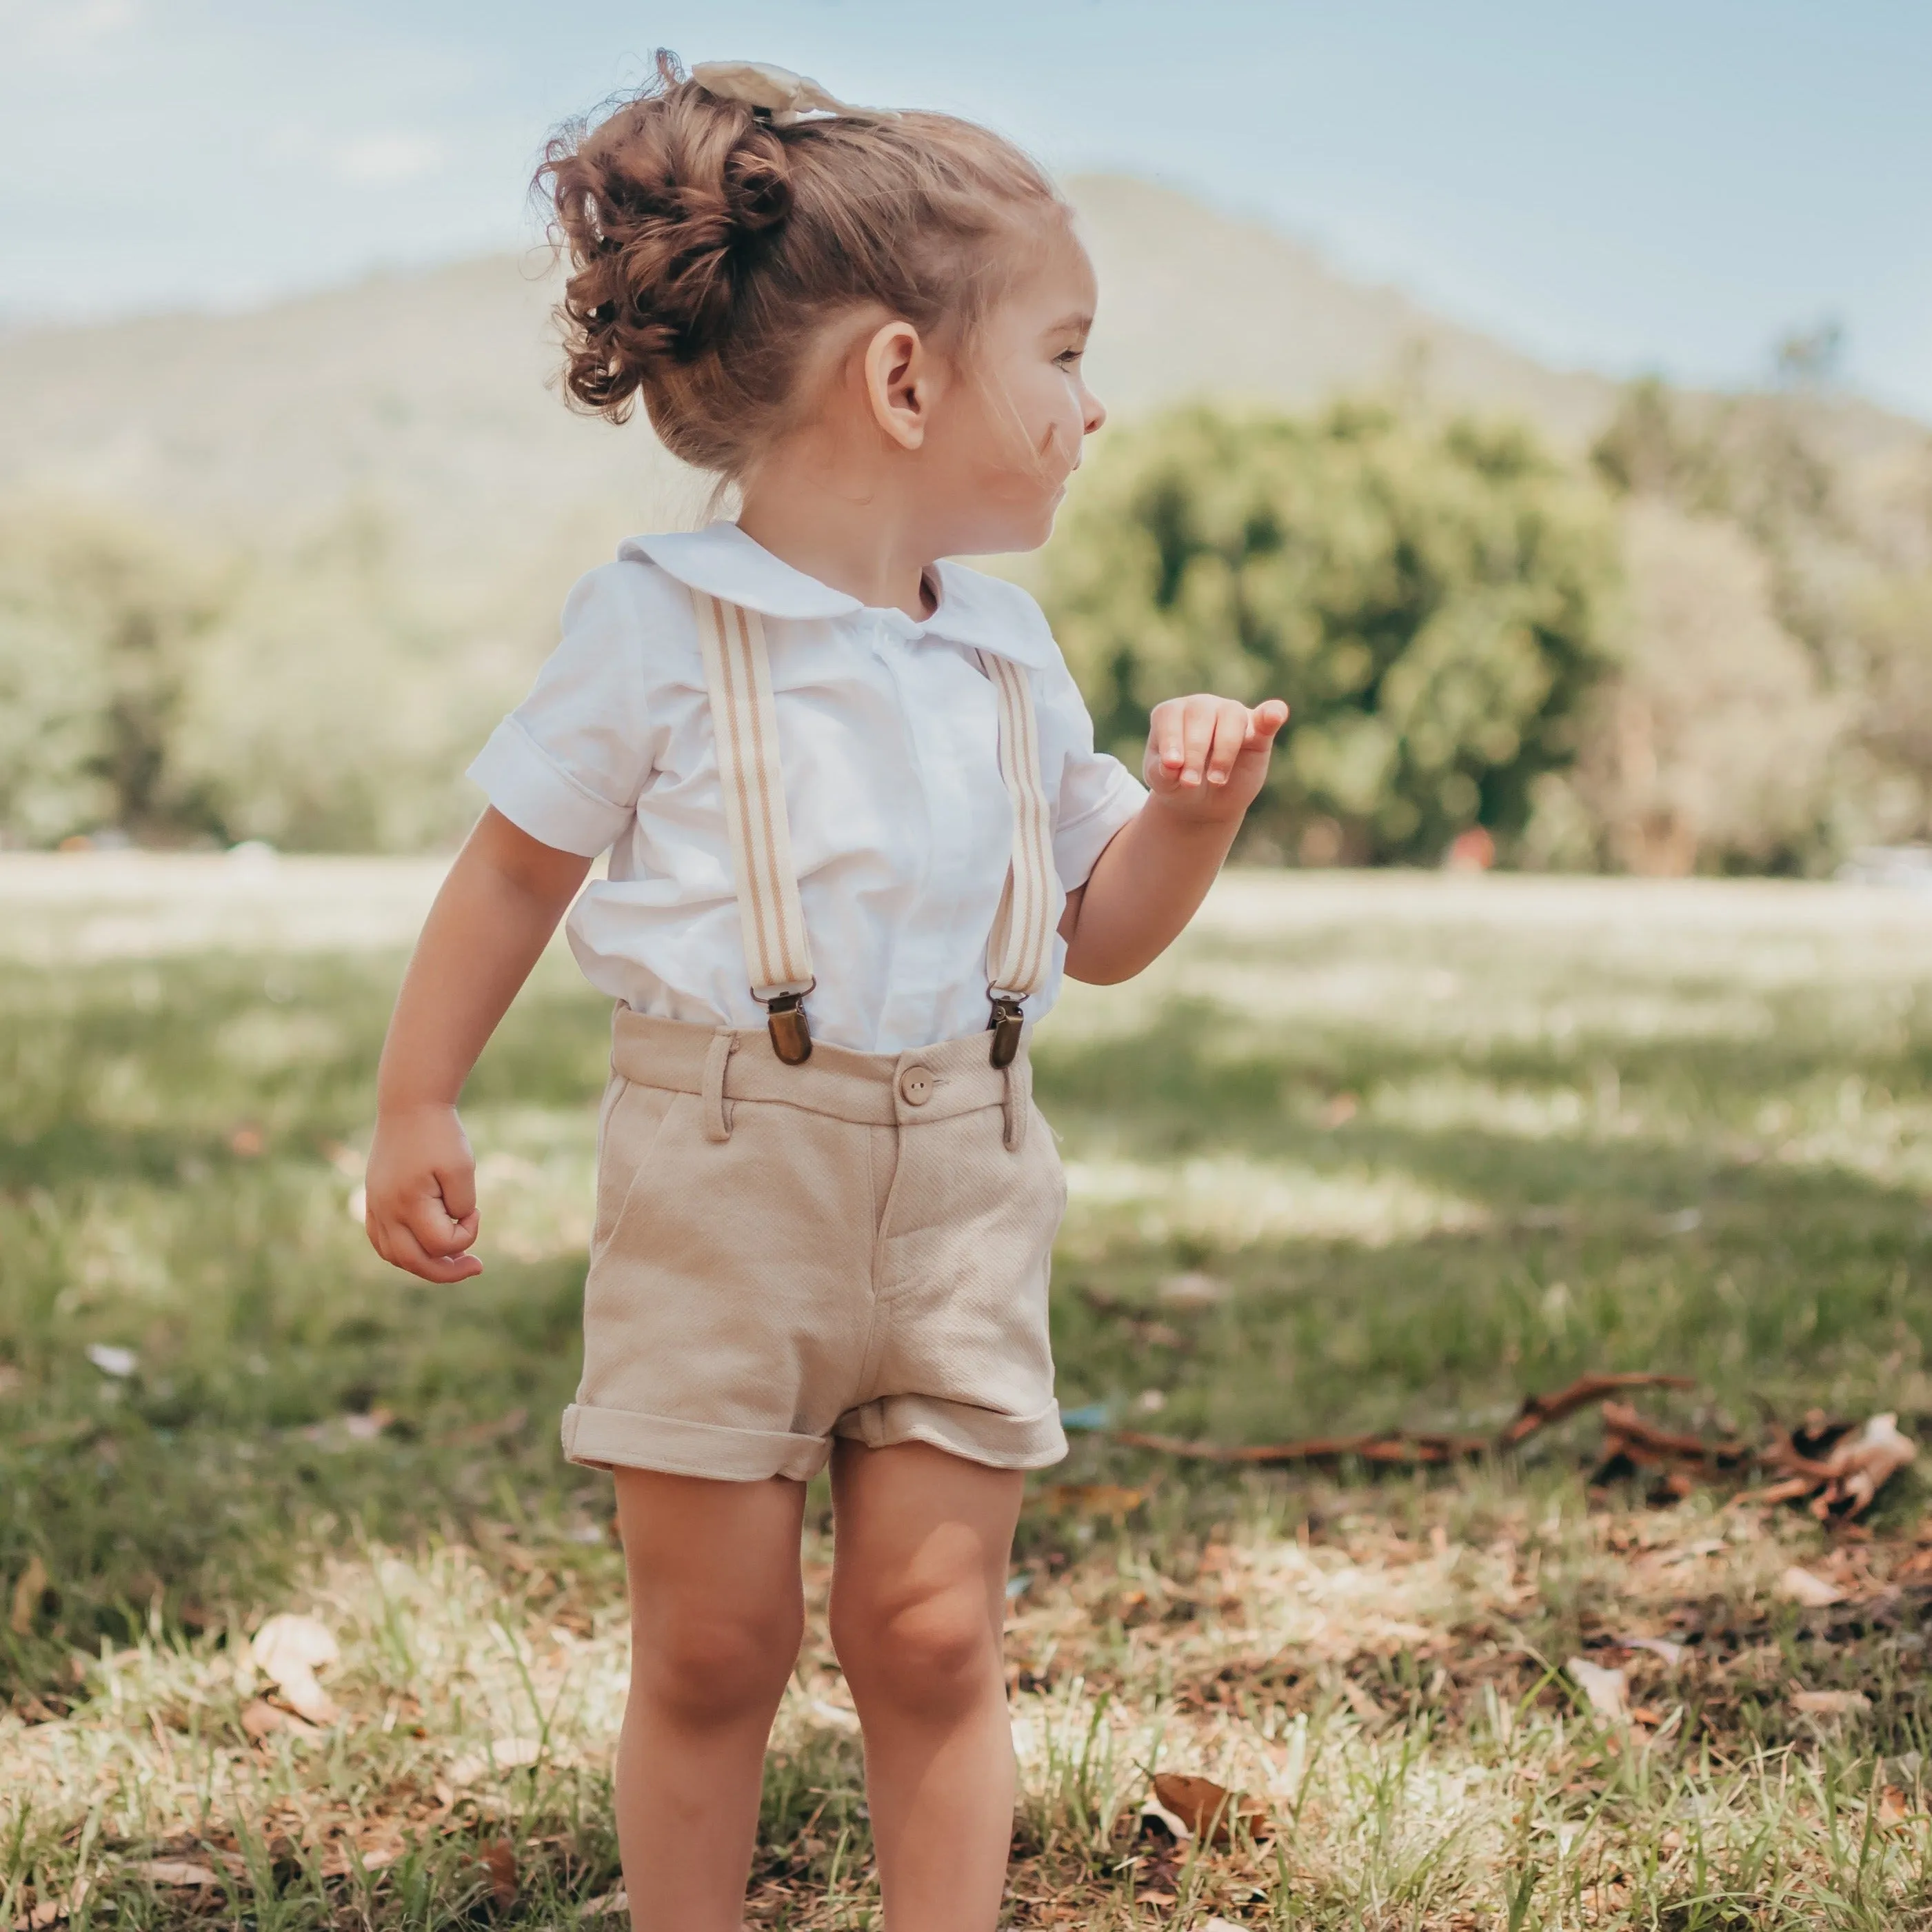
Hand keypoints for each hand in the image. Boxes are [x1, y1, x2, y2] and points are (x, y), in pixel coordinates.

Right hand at [364, 1103, 482, 1282]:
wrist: (409, 1105)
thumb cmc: (440, 1135)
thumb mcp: (461, 1167)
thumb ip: (461, 1205)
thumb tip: (452, 1231)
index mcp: (409, 1202)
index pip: (442, 1244)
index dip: (468, 1234)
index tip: (476, 1209)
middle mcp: (386, 1210)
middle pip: (414, 1262)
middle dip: (448, 1271)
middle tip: (476, 1267)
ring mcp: (375, 1207)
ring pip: (395, 1256)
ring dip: (424, 1265)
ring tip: (452, 1262)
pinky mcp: (373, 1200)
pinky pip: (382, 1241)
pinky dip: (403, 1252)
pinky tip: (424, 1248)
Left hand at [1144, 695, 1289, 822]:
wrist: (1203, 804)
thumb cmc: (1178, 786)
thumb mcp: (1163, 783)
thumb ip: (1162, 773)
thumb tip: (1172, 765)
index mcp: (1172, 714)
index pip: (1171, 715)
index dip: (1171, 739)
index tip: (1172, 766)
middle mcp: (1201, 707)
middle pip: (1200, 714)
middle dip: (1195, 750)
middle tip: (1191, 782)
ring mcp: (1230, 714)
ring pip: (1231, 716)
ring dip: (1224, 749)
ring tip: (1216, 780)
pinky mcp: (1258, 731)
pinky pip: (1268, 716)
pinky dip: (1272, 713)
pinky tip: (1276, 715)